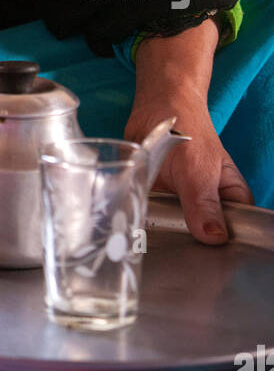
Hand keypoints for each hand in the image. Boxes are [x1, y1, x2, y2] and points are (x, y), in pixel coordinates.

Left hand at [124, 92, 253, 244]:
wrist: (158, 107)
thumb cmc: (188, 129)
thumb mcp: (198, 169)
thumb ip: (204, 202)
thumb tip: (214, 237)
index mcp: (233, 201)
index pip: (235, 238)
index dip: (220, 254)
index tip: (201, 263)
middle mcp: (212, 208)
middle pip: (206, 244)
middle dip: (189, 250)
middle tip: (172, 257)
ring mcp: (185, 207)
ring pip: (178, 236)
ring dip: (164, 239)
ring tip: (151, 245)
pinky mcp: (162, 203)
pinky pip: (156, 222)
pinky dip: (146, 225)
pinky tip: (136, 232)